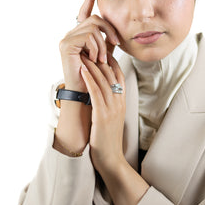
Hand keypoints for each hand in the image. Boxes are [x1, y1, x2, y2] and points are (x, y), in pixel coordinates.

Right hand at [59, 0, 119, 90]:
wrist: (85, 91)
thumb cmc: (94, 75)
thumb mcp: (104, 53)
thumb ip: (108, 41)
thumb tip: (116, 31)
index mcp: (80, 34)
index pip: (85, 12)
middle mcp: (71, 34)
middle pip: (95, 19)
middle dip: (109, 29)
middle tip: (117, 43)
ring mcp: (67, 39)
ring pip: (93, 28)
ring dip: (103, 44)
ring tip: (102, 58)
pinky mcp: (66, 45)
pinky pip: (88, 36)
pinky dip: (96, 47)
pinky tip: (95, 58)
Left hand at [80, 51, 125, 173]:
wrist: (111, 159)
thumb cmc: (108, 139)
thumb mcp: (111, 117)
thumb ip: (108, 103)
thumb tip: (99, 91)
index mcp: (122, 101)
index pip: (118, 74)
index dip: (110, 59)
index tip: (100, 49)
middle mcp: (119, 102)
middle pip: (110, 74)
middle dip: (100, 58)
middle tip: (89, 45)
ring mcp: (112, 108)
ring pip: (103, 80)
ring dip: (92, 64)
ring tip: (83, 52)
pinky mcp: (103, 116)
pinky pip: (96, 93)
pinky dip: (89, 79)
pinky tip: (82, 70)